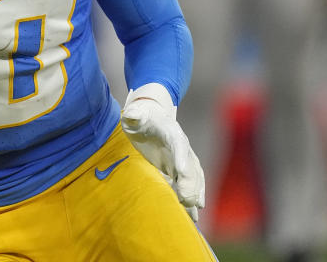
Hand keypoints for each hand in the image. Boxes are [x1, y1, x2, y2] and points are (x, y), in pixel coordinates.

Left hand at [121, 83, 204, 221]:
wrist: (151, 116)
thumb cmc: (141, 116)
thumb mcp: (135, 114)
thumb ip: (133, 114)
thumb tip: (131, 114)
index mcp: (171, 131)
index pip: (178, 144)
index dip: (181, 158)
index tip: (181, 173)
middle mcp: (181, 146)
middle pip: (189, 165)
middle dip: (189, 183)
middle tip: (187, 201)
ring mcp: (182, 158)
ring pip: (194, 177)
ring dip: (195, 193)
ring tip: (195, 209)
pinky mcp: (178, 168)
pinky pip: (189, 183)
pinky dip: (193, 196)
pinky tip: (195, 212)